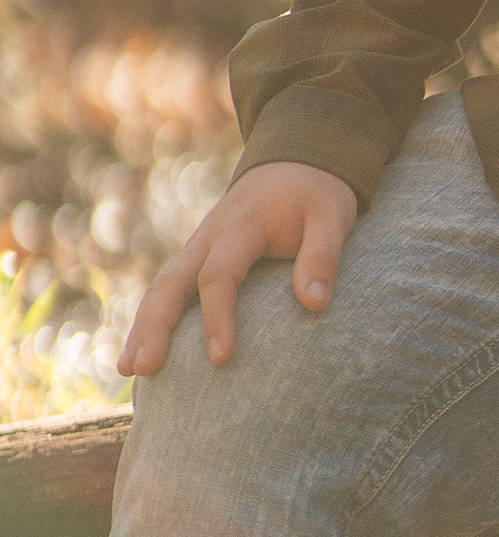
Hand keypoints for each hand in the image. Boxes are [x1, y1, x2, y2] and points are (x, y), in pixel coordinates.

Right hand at [120, 162, 358, 376]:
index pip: (218, 275)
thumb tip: (314, 304)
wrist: (294, 165)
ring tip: (129, 371)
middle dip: (153, 327)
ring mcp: (198, 249)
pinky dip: (151, 320)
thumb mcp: (332, 217)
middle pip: (170, 283)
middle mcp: (208, 238)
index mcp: (240, 227)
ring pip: (160, 288)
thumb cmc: (315, 195)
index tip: (220, 358)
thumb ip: (323, 256)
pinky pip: (168, 290)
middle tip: (141, 369)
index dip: (217, 317)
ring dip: (142, 328)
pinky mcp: (197, 259)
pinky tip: (142, 353)